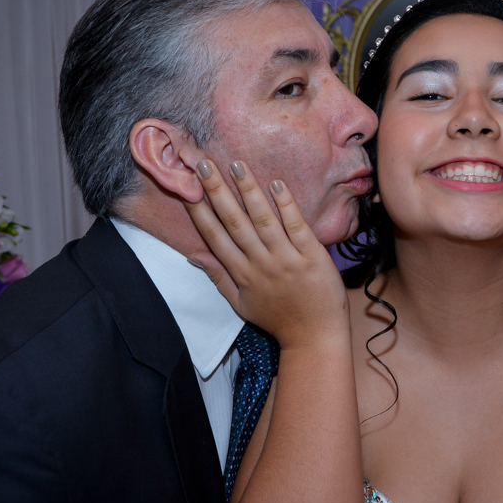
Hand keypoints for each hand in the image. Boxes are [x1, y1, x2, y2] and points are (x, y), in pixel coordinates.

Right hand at [183, 159, 349, 351]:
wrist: (315, 337)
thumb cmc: (277, 320)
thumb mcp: (240, 304)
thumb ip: (218, 277)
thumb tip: (194, 254)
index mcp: (242, 274)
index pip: (215, 237)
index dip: (200, 212)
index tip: (188, 188)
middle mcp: (261, 264)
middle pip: (234, 222)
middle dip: (218, 192)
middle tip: (205, 164)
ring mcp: (286, 259)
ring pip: (263, 220)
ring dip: (249, 191)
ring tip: (237, 165)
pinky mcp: (312, 256)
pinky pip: (296, 226)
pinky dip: (286, 205)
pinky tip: (277, 184)